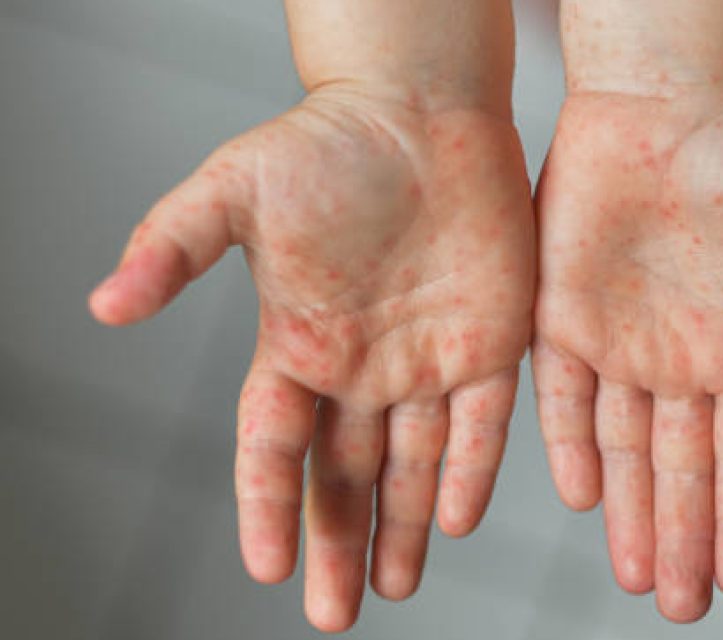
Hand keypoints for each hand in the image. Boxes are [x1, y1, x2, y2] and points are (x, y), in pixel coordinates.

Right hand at [89, 83, 534, 631]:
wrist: (422, 112)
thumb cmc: (326, 144)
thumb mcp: (237, 190)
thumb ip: (174, 247)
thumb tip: (103, 306)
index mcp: (298, 344)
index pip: (273, 445)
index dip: (267, 505)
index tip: (268, 566)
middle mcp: (361, 368)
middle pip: (343, 474)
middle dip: (337, 543)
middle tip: (334, 613)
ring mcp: (426, 360)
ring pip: (413, 465)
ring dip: (404, 528)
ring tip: (394, 587)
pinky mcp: (488, 343)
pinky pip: (481, 423)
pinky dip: (469, 471)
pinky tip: (455, 518)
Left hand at [533, 89, 722, 620]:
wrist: (661, 96)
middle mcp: (680, 356)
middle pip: (682, 469)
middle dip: (682, 536)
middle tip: (681, 606)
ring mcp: (620, 338)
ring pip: (623, 447)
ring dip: (630, 511)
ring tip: (640, 577)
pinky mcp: (563, 313)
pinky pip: (563, 395)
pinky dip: (570, 446)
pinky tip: (584, 497)